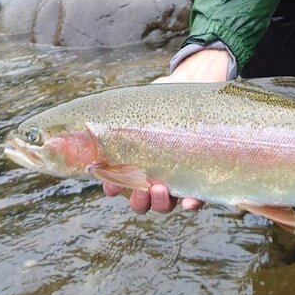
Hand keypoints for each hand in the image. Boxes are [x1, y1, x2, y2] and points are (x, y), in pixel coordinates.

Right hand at [103, 48, 230, 213]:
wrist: (194, 90)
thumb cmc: (160, 102)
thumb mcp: (138, 106)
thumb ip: (120, 115)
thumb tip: (93, 118)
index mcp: (133, 163)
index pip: (119, 184)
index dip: (113, 187)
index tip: (111, 184)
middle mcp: (153, 177)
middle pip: (142, 201)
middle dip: (139, 200)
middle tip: (141, 190)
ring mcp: (176, 180)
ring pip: (165, 204)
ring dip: (160, 203)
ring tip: (160, 189)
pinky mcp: (200, 177)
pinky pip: (196, 198)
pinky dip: (192, 204)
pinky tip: (189, 202)